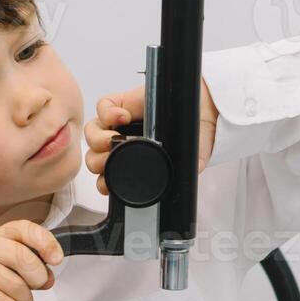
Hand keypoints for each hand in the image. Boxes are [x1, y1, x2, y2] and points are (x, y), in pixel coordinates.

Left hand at [84, 79, 218, 194]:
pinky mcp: (121, 102)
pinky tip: (122, 117)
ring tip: (115, 140)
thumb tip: (162, 198)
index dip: (103, 180)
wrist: (207, 110)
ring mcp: (119, 123)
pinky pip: (103, 107)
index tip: (108, 183)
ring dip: (98, 139)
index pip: (107, 174)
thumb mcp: (185, 167)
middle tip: (112, 160)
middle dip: (99, 161)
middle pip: (94, 155)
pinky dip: (107, 113)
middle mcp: (123, 143)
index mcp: (134, 160)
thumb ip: (173, 180)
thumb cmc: (196, 137)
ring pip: (92, 133)